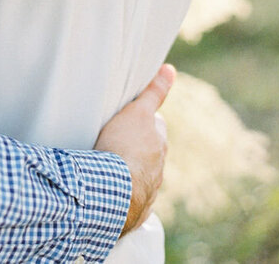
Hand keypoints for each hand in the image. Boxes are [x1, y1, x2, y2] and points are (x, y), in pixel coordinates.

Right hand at [95, 64, 174, 234]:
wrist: (113, 192)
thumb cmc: (123, 147)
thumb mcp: (137, 113)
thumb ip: (153, 93)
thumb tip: (170, 69)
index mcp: (158, 145)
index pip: (154, 126)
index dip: (143, 119)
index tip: (130, 117)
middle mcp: (158, 168)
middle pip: (150, 151)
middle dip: (139, 146)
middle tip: (117, 139)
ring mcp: (148, 190)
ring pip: (141, 174)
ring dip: (130, 169)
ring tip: (109, 164)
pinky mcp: (135, 210)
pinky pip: (131, 198)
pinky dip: (123, 192)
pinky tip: (110, 189)